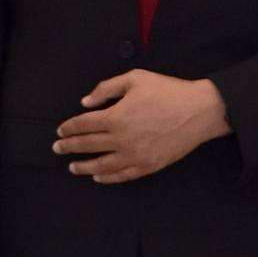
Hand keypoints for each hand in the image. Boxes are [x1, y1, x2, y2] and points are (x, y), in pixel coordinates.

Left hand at [54, 70, 228, 183]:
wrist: (199, 111)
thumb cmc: (168, 92)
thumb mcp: (135, 79)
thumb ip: (106, 88)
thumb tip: (86, 102)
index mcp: (116, 117)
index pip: (84, 124)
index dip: (69, 128)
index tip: (60, 131)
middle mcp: (121, 139)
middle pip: (88, 145)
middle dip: (70, 147)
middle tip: (58, 149)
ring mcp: (134, 156)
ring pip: (102, 165)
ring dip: (84, 166)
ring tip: (73, 167)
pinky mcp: (148, 165)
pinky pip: (122, 175)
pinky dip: (108, 177)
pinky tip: (99, 177)